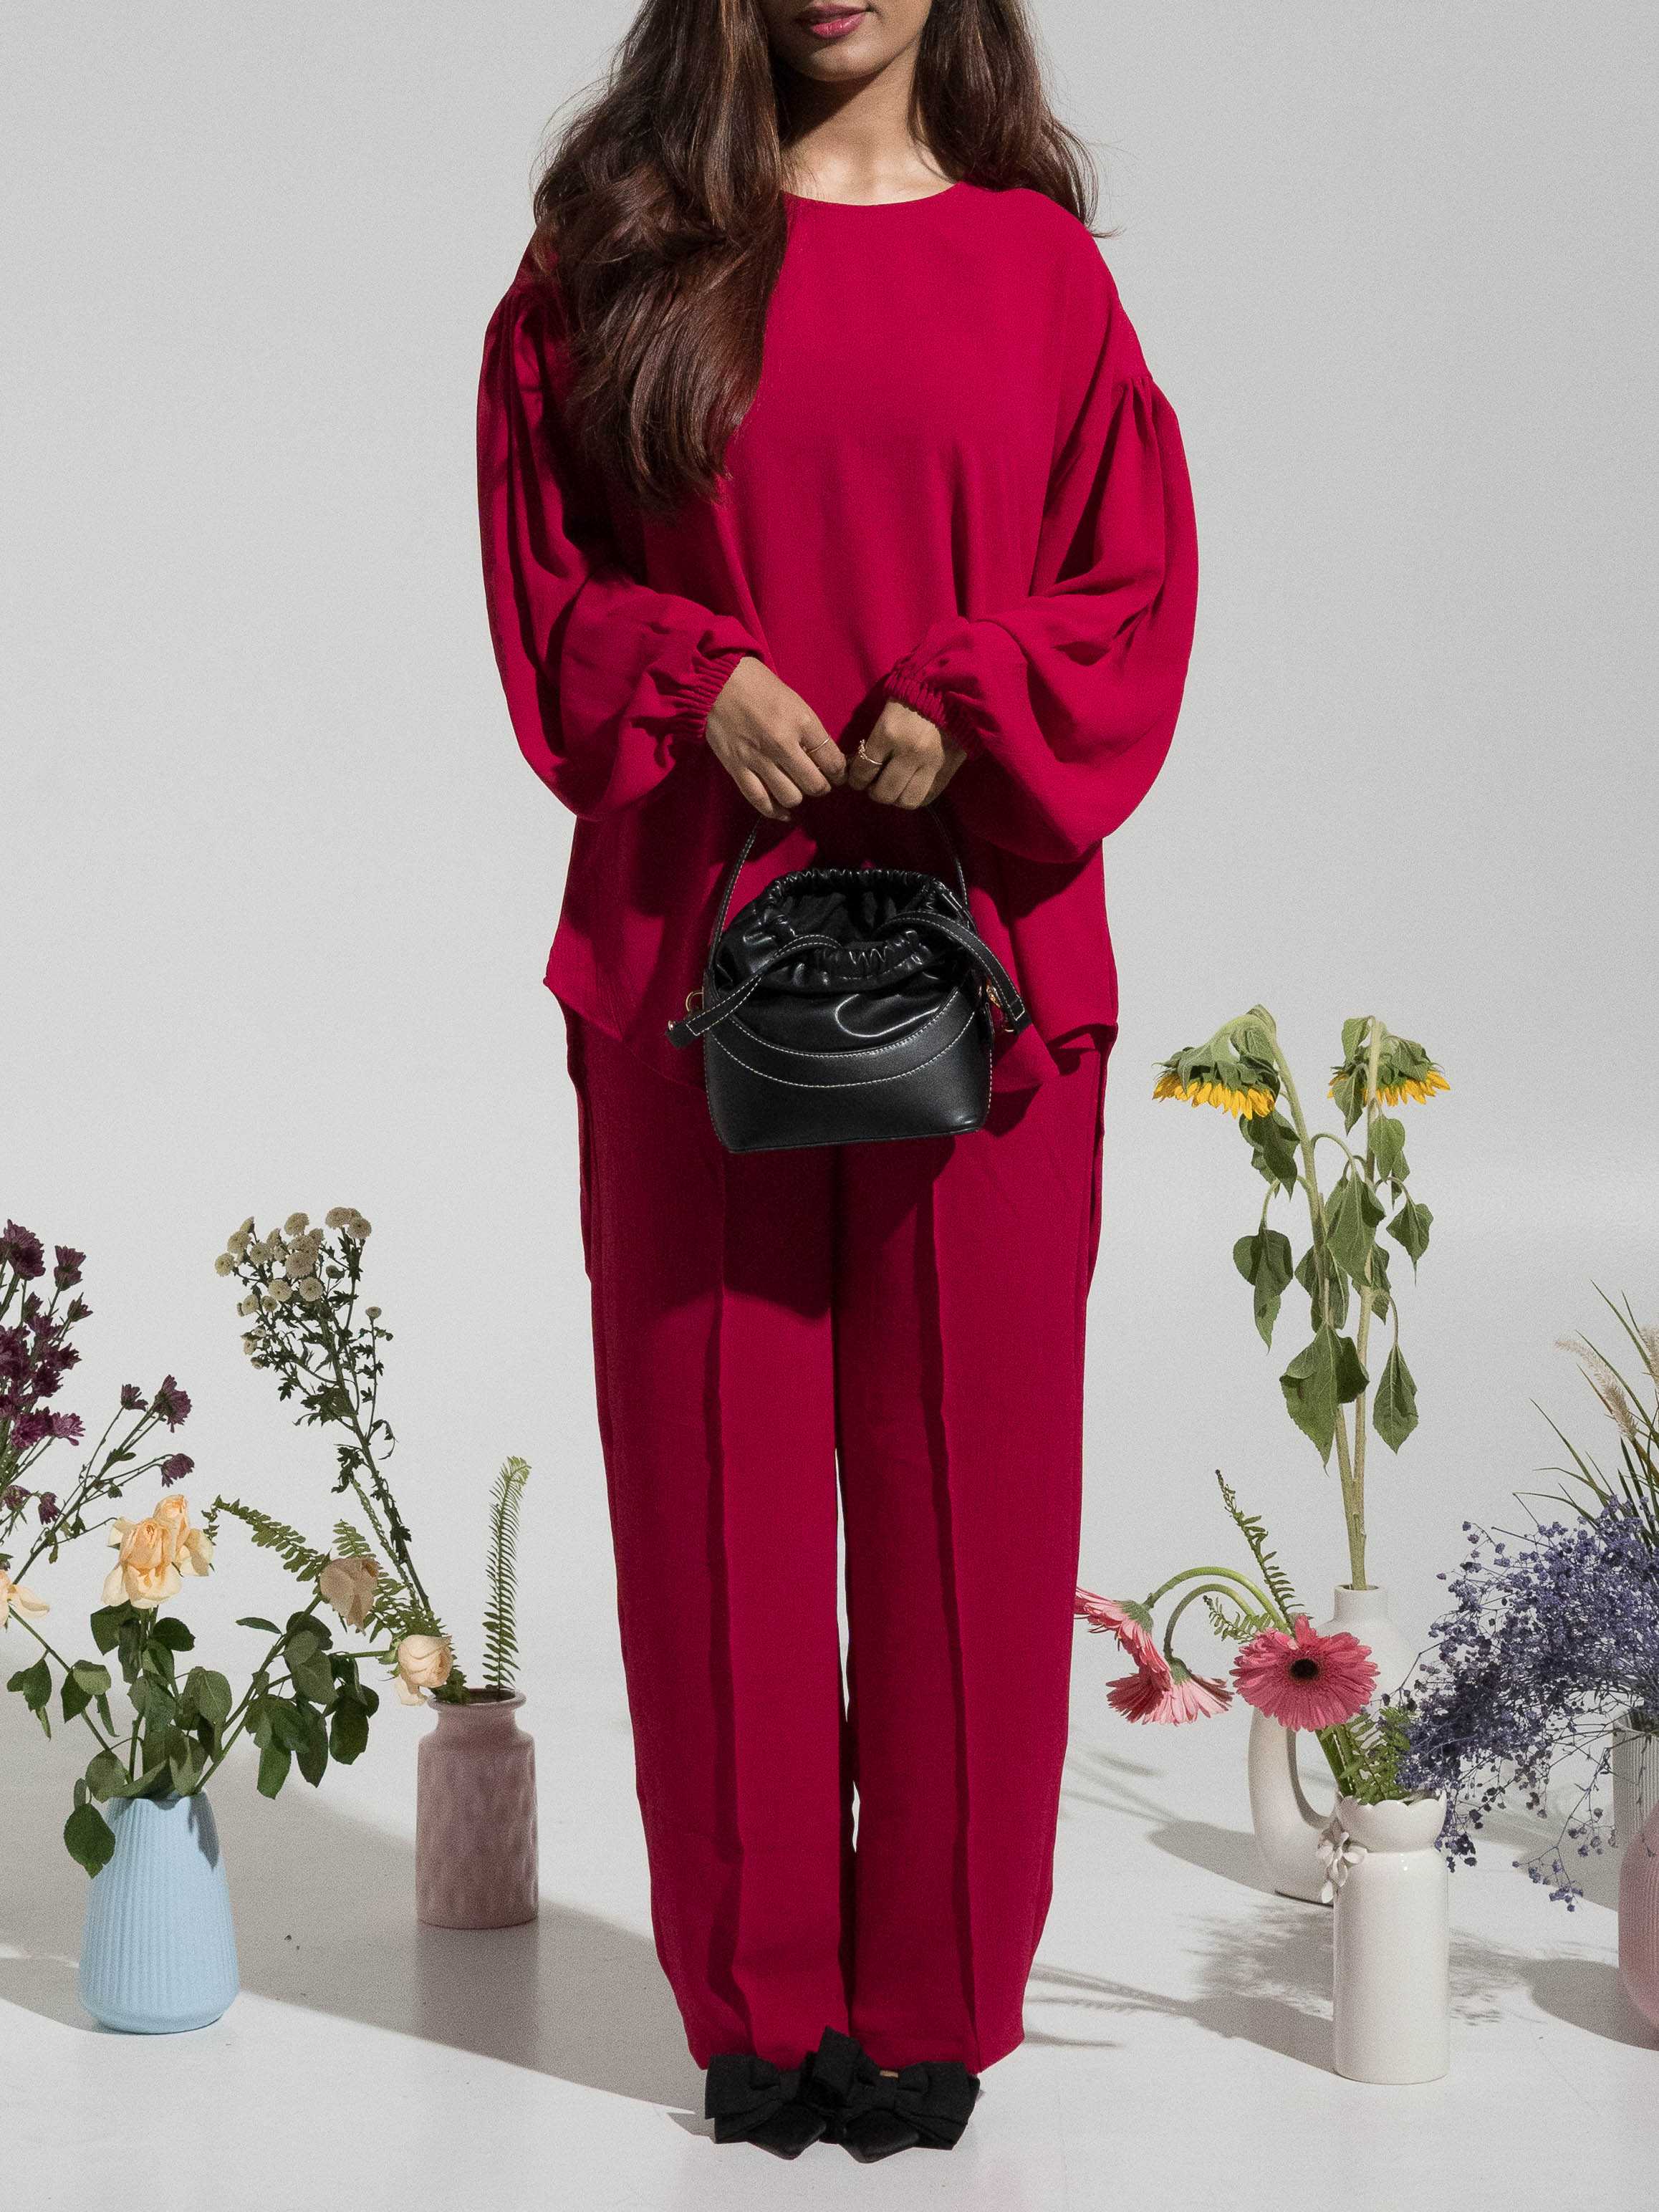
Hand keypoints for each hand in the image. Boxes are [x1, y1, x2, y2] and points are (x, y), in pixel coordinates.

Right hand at [704, 654, 846, 819]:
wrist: (715, 681)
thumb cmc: (758, 685)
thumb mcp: (794, 701)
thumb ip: (808, 731)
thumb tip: (822, 758)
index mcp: (802, 722)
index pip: (832, 761)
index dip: (839, 773)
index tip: (836, 773)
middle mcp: (782, 744)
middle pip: (814, 784)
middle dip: (821, 787)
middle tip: (818, 783)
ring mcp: (758, 758)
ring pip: (790, 797)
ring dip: (798, 797)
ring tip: (797, 790)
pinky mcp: (737, 768)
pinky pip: (760, 800)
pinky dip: (775, 811)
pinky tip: (784, 813)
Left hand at [845, 697, 965, 808]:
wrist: (953, 688)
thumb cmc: (913, 696)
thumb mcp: (887, 712)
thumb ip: (875, 740)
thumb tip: (862, 766)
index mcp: (889, 733)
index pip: (864, 771)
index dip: (856, 780)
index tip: (858, 779)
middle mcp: (910, 752)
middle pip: (885, 793)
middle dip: (875, 792)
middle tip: (875, 785)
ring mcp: (931, 763)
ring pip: (908, 800)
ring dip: (897, 798)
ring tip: (896, 787)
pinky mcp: (948, 768)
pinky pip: (929, 796)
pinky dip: (917, 796)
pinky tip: (912, 786)